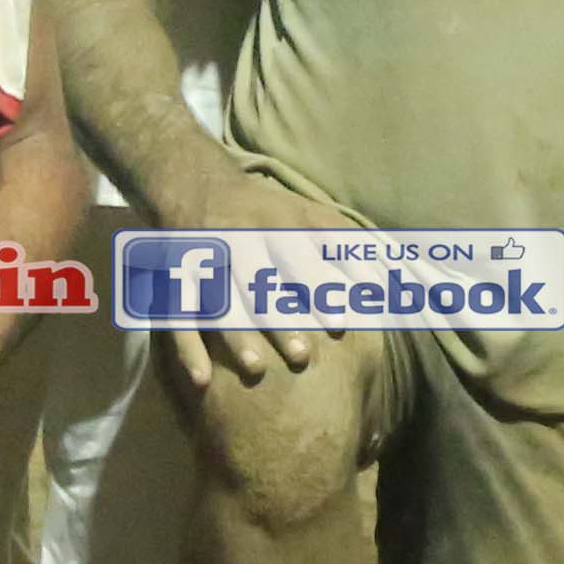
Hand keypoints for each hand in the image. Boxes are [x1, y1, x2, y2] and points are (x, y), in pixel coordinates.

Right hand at [163, 171, 367, 388]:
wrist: (193, 183)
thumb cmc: (268, 211)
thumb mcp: (310, 214)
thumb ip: (346, 247)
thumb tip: (388, 282)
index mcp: (278, 223)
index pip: (301, 257)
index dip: (320, 287)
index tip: (341, 323)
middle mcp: (240, 238)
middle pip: (259, 281)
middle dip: (280, 317)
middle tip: (303, 355)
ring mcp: (204, 258)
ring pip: (218, 300)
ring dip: (236, 335)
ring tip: (257, 369)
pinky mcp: (174, 279)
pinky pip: (176, 315)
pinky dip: (187, 348)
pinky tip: (201, 379)